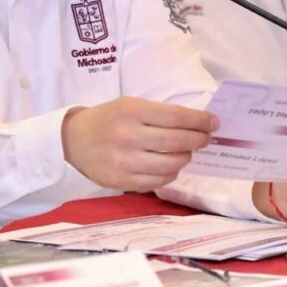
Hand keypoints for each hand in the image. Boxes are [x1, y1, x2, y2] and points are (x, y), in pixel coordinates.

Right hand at [62, 97, 217, 191]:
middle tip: (205, 138)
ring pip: (171, 165)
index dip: (200, 121)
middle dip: (199, 140)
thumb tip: (198, 123)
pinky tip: (169, 166)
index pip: (176, 116)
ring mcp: (125, 161)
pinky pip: (159, 182)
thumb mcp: (130, 105)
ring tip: (184, 152)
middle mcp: (128, 135)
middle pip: (178, 142)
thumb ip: (159, 114)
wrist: (72, 140)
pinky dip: (170, 174)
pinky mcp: (122, 181)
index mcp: (132, 111)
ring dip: (185, 158)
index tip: (214, 122)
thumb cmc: (107, 119)